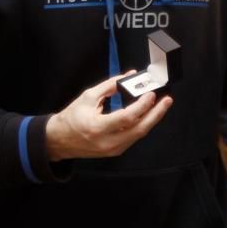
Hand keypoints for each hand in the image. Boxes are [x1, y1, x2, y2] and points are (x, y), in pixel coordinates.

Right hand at [45, 73, 172, 161]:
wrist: (60, 140)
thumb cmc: (71, 118)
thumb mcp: (88, 97)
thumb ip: (110, 86)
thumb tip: (128, 77)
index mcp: (98, 127)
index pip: (127, 117)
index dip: (142, 106)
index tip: (151, 94)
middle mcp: (108, 141)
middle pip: (140, 129)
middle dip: (156, 114)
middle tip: (166, 100)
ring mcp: (113, 148)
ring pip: (139, 134)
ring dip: (152, 119)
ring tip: (162, 105)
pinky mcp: (116, 150)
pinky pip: (134, 136)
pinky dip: (143, 124)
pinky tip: (149, 114)